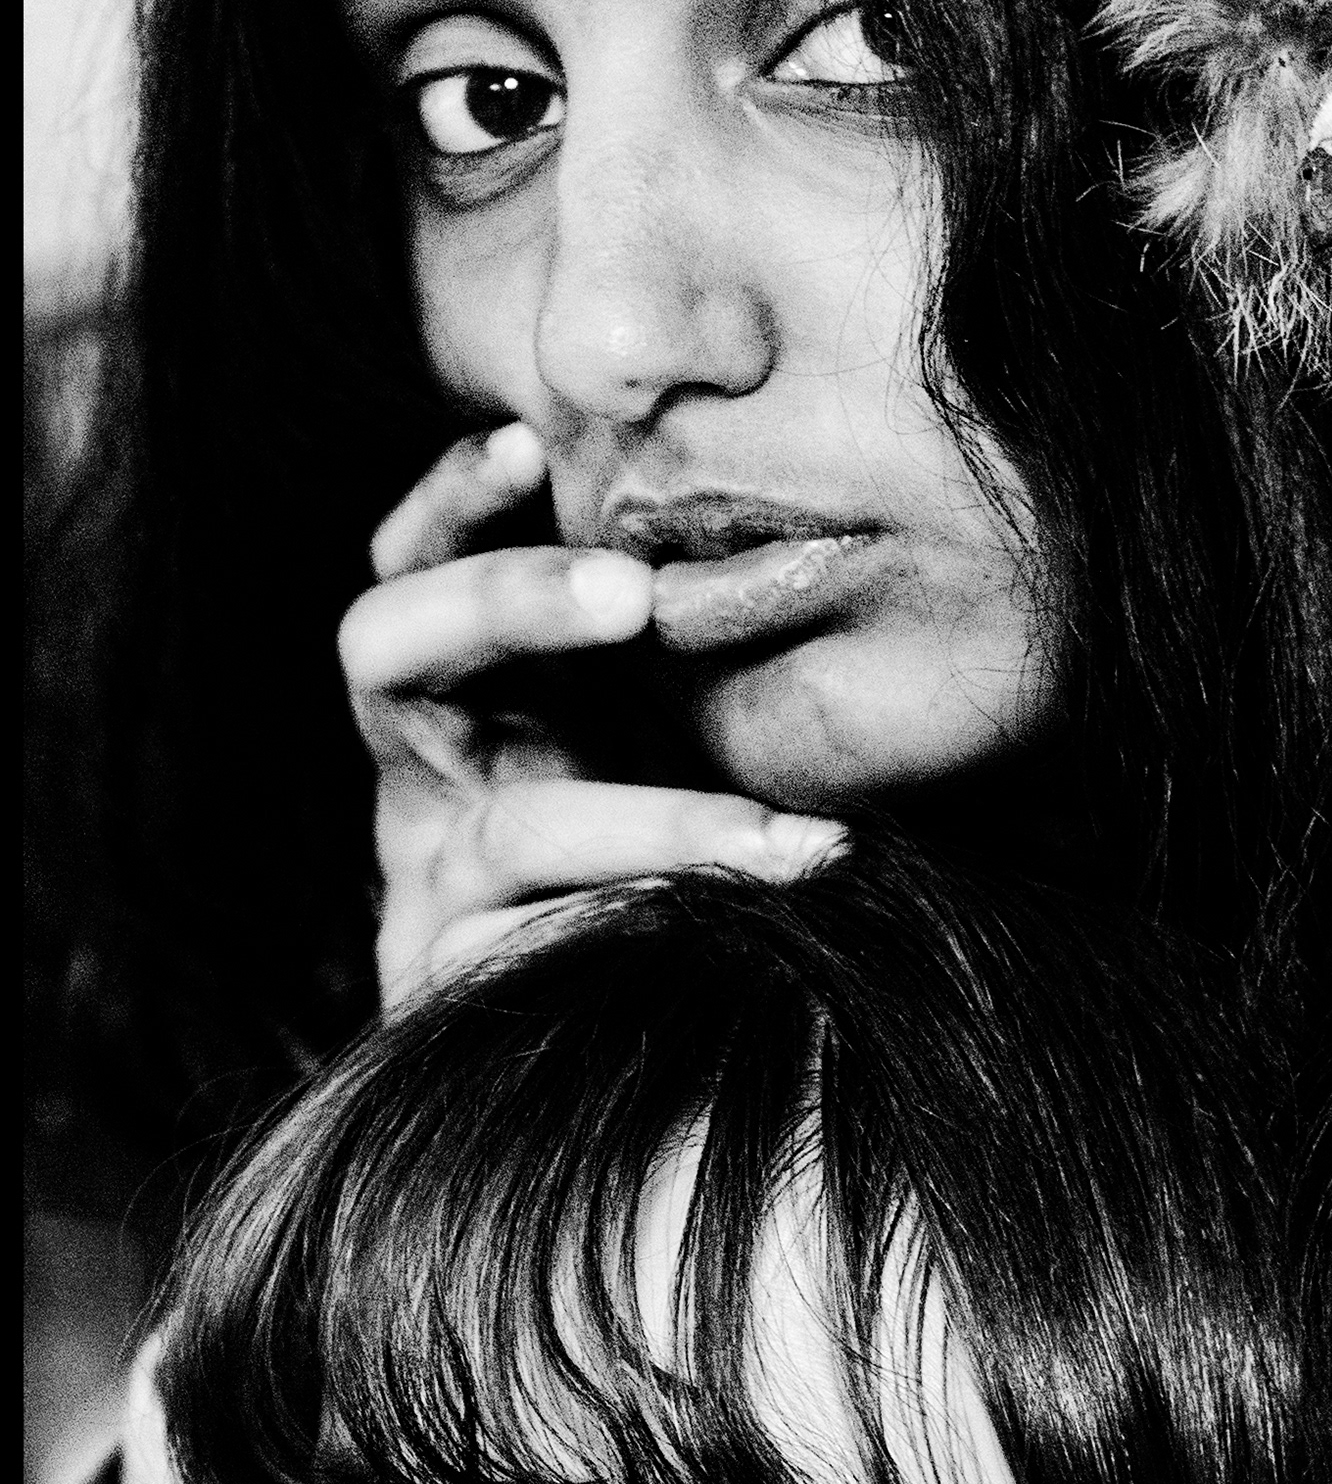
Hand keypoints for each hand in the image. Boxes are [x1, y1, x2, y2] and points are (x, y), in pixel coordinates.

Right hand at [339, 423, 844, 1008]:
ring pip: (508, 829)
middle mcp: (420, 771)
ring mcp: (424, 885)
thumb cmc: (677, 830)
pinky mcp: (450, 994)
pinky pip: (547, 955)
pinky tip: (765, 931)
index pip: (418, 563)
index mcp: (463, 684)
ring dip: (662, 821)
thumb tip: (789, 535)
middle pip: (383, 648)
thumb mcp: (673, 717)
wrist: (642, 1040)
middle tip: (632, 592)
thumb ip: (680, 638)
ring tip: (796, 839)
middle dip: (504, 602)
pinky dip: (663, 932)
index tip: (528, 442)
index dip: (453, 499)